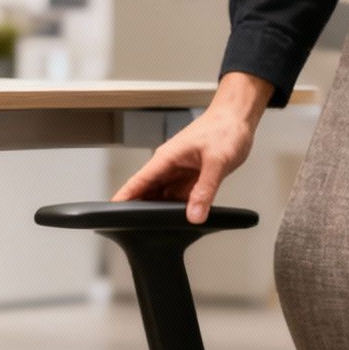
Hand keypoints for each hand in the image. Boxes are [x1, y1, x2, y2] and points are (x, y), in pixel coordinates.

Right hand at [114, 72, 273, 222]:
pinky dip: (177, 209)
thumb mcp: (217, 161)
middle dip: (140, 210)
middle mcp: (169, 166)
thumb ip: (205, 189)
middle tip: (137, 231)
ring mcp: (179, 173)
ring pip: (163, 197)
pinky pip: (179, 197)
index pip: (139, 181)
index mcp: (167, 158)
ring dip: (160, 211)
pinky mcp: (191, 178)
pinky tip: (179, 219)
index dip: (124, 197)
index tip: (111, 212)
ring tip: (157, 229)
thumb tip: (194, 214)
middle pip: (147, 193)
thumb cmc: (225, 128)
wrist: (238, 118)